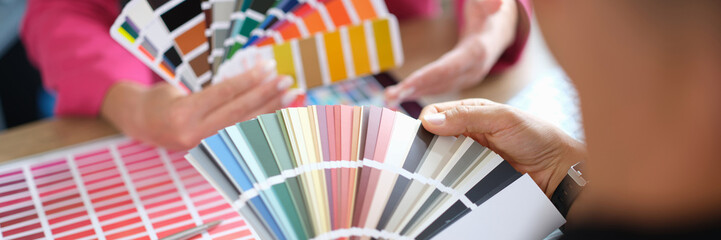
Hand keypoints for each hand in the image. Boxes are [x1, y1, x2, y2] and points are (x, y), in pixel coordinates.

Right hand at [101, 60, 301, 149]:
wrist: (140, 125)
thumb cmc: (161, 100)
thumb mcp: (179, 91)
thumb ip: (213, 93)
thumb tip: (253, 84)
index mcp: (183, 113)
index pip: (224, 94)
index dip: (249, 80)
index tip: (270, 67)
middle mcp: (193, 133)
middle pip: (239, 112)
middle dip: (266, 95)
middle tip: (287, 80)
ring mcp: (204, 146)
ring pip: (244, 127)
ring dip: (270, 110)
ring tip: (290, 95)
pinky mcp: (212, 153)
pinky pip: (242, 136)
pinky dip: (262, 124)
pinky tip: (278, 113)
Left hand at [385, 0, 518, 104]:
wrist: (500, 29)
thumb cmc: (489, 13)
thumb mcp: (489, 5)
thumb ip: (488, 3)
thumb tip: (498, 2)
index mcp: (477, 52)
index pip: (448, 67)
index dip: (427, 77)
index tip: (406, 86)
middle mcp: (472, 71)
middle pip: (439, 83)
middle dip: (414, 91)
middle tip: (389, 98)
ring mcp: (466, 79)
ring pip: (437, 89)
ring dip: (412, 95)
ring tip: (389, 100)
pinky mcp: (459, 81)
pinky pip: (437, 89)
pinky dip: (419, 94)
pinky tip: (401, 98)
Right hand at [420, 99, 585, 195]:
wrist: (557, 169)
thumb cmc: (536, 136)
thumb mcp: (501, 118)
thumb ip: (467, 116)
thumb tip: (431, 120)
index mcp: (471, 112)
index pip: (436, 113)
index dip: (426, 122)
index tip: (421, 134)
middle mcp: (467, 133)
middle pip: (434, 138)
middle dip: (428, 145)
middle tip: (425, 154)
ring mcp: (470, 155)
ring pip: (441, 160)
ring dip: (439, 165)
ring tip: (437, 170)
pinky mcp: (474, 175)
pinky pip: (455, 178)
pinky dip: (450, 180)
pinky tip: (449, 182)